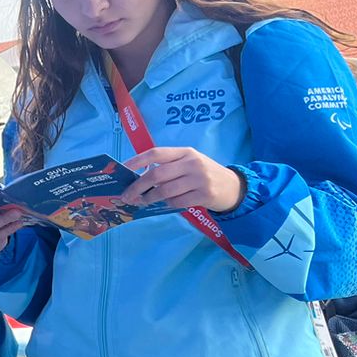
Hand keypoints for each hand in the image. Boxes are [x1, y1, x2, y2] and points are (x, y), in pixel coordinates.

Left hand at [121, 147, 243, 212]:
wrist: (234, 187)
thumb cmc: (203, 175)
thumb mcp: (189, 164)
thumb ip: (168, 167)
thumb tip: (137, 179)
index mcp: (185, 152)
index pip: (156, 153)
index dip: (137, 161)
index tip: (122, 170)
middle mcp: (192, 163)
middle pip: (157, 174)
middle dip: (137, 186)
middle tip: (127, 195)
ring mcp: (200, 179)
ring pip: (165, 190)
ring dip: (149, 198)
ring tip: (142, 201)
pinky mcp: (205, 195)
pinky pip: (177, 202)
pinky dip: (167, 204)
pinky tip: (166, 204)